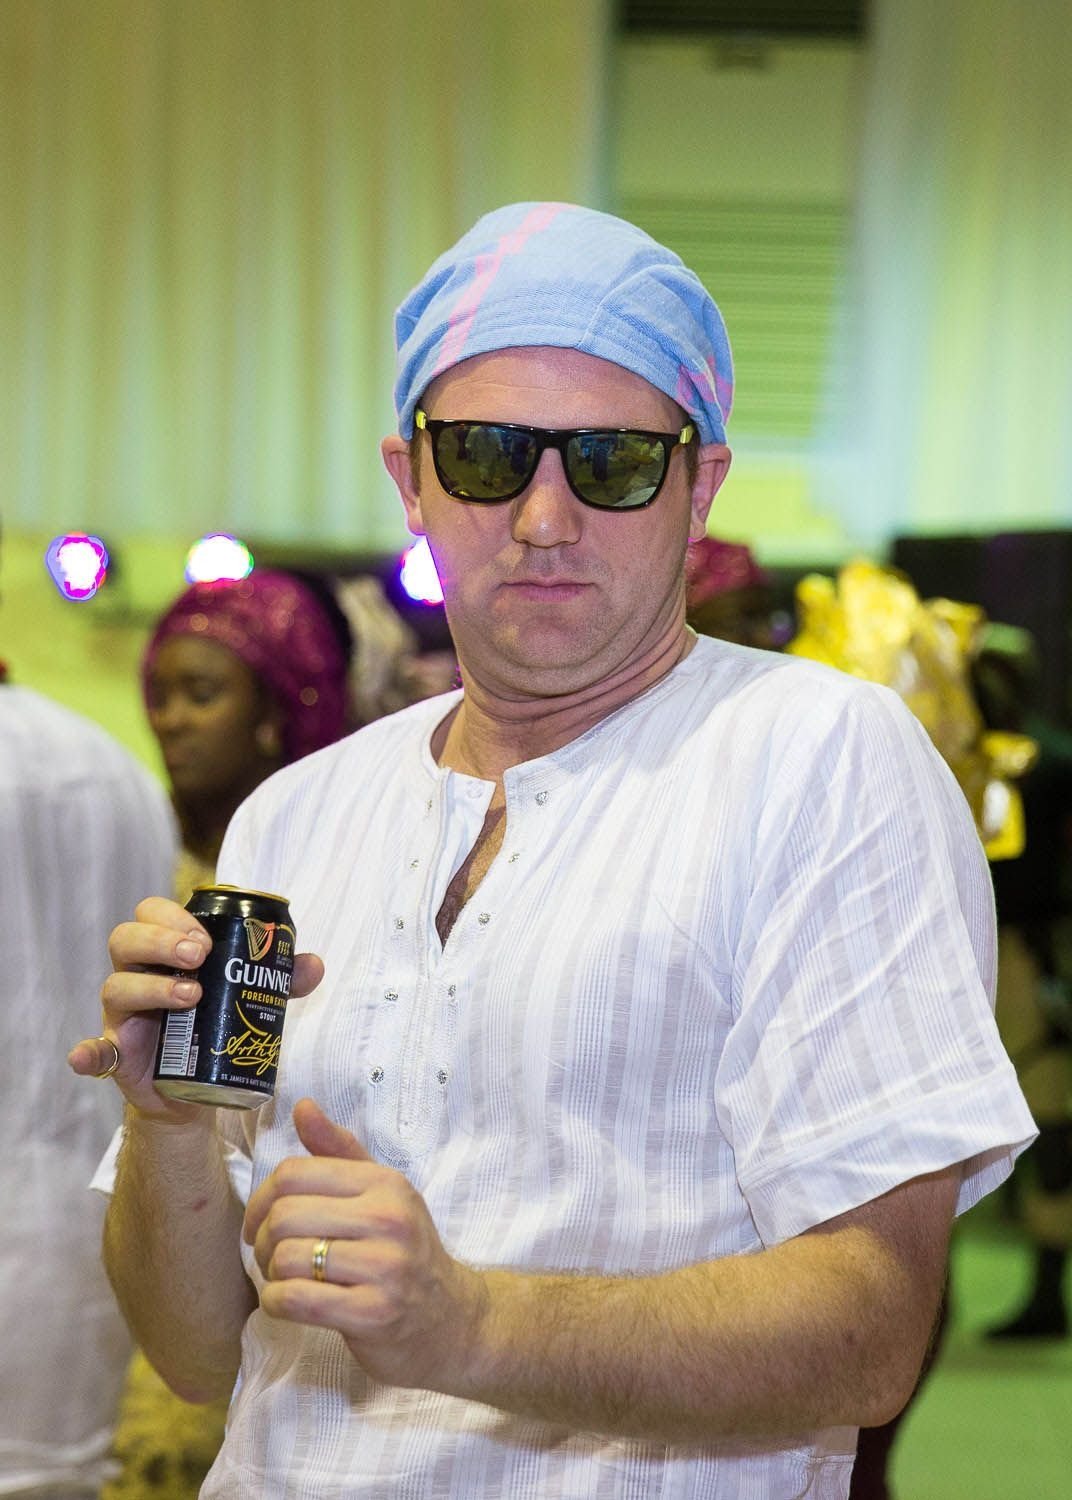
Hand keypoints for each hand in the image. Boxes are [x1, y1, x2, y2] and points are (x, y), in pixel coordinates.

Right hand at [67, 895, 324, 1120]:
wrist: (201, 1084)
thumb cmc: (219, 1022)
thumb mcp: (252, 997)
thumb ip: (281, 979)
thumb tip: (313, 963)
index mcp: (164, 950)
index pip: (153, 912)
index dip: (174, 917)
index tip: (208, 936)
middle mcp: (136, 972)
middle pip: (126, 939)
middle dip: (161, 940)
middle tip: (201, 955)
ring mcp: (122, 1013)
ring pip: (117, 986)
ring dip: (151, 986)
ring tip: (192, 996)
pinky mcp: (116, 1053)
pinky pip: (93, 1050)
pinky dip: (87, 1052)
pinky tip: (87, 1055)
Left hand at [244, 1098, 487, 1392]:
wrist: (450, 1320)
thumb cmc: (404, 1252)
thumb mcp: (380, 1194)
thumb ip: (338, 1151)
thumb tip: (301, 1106)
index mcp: (384, 1183)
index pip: (296, 1173)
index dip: (261, 1199)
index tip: (259, 1222)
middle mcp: (388, 1219)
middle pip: (285, 1215)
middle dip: (262, 1240)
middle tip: (270, 1256)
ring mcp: (385, 1267)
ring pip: (286, 1258)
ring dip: (271, 1274)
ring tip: (285, 1279)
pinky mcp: (373, 1313)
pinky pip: (296, 1299)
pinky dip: (277, 1302)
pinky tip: (287, 1303)